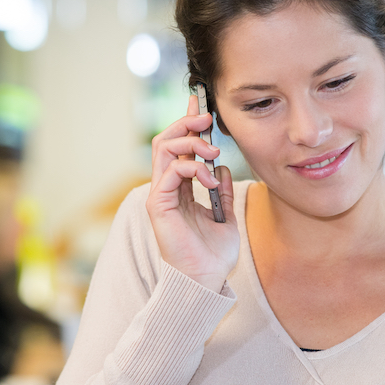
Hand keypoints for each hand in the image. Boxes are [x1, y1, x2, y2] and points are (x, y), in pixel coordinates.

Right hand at [146, 94, 239, 291]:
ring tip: (211, 149)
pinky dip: (191, 167)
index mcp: (179, 188)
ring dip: (189, 141)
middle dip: (186, 122)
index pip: (178, 146)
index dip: (188, 123)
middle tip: (207, 116)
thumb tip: (220, 166)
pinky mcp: (158, 205)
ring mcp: (160, 195)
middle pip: (166, 140)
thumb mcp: (225, 216)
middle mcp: (166, 187)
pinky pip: (169, 172)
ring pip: (163, 148)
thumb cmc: (213, 254)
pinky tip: (208, 178)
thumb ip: (221, 191)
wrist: (205, 280)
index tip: (203, 104)